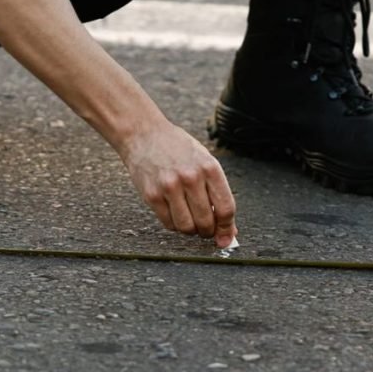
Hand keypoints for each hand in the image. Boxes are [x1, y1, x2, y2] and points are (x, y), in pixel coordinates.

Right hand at [119, 120, 236, 247]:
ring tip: (190, 221)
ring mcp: (170, 187)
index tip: (226, 238)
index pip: (225, 208)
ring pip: (187, 227)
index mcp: (209, 168)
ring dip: (191, 230)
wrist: (144, 134)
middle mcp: (191, 177)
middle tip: (206, 229)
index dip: (227, 228)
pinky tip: (175, 213)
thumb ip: (217, 192)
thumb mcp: (204, 161)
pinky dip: (175, 225)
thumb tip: (228, 226)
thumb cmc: (177, 148)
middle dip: (208, 232)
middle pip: (206, 222)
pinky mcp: (152, 195)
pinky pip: (169, 223)